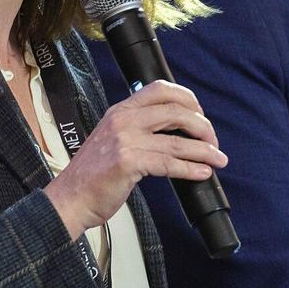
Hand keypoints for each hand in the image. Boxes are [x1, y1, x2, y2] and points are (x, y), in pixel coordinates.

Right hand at [44, 80, 225, 238]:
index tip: (200, 115)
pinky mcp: (128, 162)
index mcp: (121, 111)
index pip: (161, 89)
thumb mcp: (112, 140)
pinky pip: (169, 164)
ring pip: (177, 141)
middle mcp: (123, 120)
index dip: (188, 99)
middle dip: (203, 126)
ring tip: (218, 159)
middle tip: (212, 141)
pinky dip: (191, 169)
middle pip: (176, 111)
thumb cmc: (92, 175)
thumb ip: (138, 130)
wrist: (70, 198)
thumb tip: (174, 132)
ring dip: (204, 150)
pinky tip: (202, 173)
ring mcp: (125, 140)